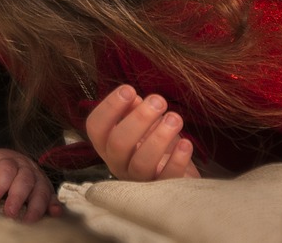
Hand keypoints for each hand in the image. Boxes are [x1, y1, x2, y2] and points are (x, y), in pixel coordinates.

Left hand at [0, 148, 61, 221]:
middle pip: (25, 180)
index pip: (6, 170)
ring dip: (36, 205)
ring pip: (41, 189)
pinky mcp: (46, 188)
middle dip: (18, 197)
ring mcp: (38, 177)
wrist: (5, 159)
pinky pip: (53, 195)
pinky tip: (54, 213)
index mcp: (8, 161)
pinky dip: (55, 204)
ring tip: (29, 220)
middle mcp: (26, 168)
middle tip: (10, 213)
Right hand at [85, 84, 199, 180]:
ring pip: (141, 162)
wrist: (176, 173)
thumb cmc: (153, 143)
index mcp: (107, 144)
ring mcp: (138, 180)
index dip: (109, 107)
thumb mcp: (141, 124)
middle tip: (158, 100)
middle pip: (118, 143)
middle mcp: (117, 163)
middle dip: (139, 119)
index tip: (128, 89)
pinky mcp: (162, 191)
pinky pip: (167, 177)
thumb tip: (132, 97)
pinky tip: (186, 143)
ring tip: (175, 118)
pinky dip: (177, 160)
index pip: (95, 127)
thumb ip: (132, 110)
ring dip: (159, 137)